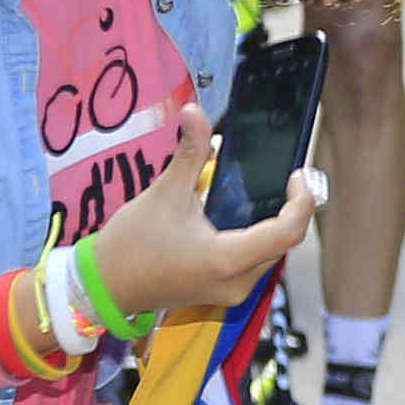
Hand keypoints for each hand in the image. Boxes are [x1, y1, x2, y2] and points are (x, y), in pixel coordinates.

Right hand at [86, 104, 317, 319]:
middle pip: (283, 244)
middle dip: (290, 210)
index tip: (296, 175)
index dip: (301, 201)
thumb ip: (189, 152)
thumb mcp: (164, 193)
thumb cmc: (131, 246)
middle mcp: (236, 283)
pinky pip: (253, 263)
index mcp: (227, 260)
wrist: (103, 286)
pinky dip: (257, 237)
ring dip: (274, 225)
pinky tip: (245, 214)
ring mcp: (230, 292)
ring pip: (270, 255)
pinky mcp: (222, 292)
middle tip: (287, 177)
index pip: (288, 233)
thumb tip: (194, 112)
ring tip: (270, 191)